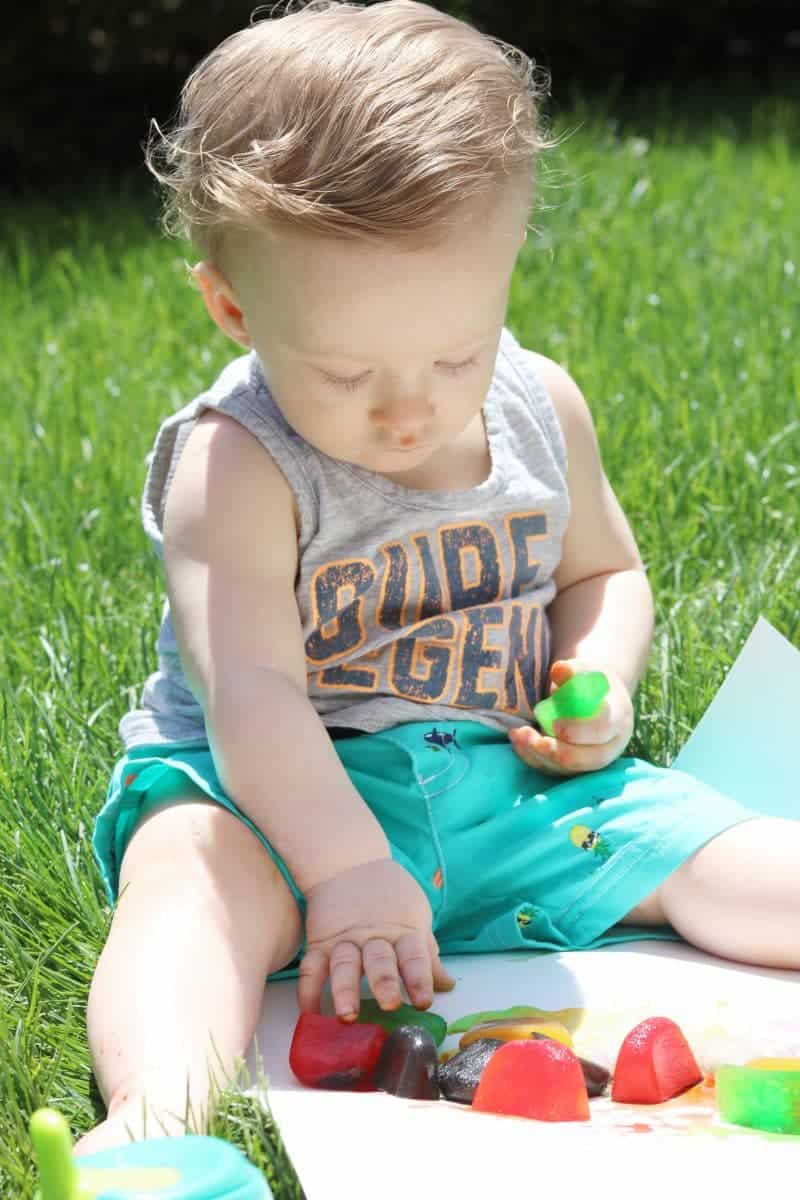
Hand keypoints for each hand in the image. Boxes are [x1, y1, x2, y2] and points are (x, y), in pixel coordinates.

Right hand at [298, 858, 455, 1020]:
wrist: (348, 862)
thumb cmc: (390, 895)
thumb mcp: (416, 918)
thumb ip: (428, 956)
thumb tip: (447, 986)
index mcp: (403, 932)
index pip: (414, 957)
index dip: (420, 979)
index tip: (424, 1001)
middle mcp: (373, 938)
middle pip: (379, 960)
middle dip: (384, 982)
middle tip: (389, 1004)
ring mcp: (344, 940)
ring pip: (343, 965)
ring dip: (344, 990)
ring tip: (346, 1014)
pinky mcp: (318, 943)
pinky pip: (311, 969)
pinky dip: (307, 992)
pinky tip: (310, 1014)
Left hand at [509, 659, 633, 775]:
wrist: (595, 698)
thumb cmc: (590, 682)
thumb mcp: (587, 670)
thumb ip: (575, 669)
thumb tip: (559, 670)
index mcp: (618, 718)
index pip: (602, 729)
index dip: (578, 730)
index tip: (555, 724)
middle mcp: (609, 746)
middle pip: (586, 759)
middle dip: (555, 750)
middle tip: (528, 735)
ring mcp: (591, 760)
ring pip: (566, 769)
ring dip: (538, 754)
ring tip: (517, 734)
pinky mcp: (573, 768)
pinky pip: (552, 769)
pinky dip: (531, 756)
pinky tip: (517, 740)